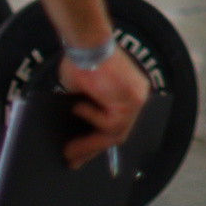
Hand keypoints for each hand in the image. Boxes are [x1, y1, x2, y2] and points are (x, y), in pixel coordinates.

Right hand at [58, 45, 151, 168]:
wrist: (87, 42)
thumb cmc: (82, 61)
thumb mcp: (82, 93)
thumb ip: (86, 110)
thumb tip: (76, 132)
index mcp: (129, 94)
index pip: (117, 126)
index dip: (99, 143)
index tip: (83, 157)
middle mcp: (137, 97)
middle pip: (117, 134)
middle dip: (92, 150)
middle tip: (73, 162)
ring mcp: (137, 99)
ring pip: (114, 133)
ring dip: (88, 145)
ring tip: (68, 152)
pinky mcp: (132, 100)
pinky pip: (110, 123)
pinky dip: (91, 118)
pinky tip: (77, 108)